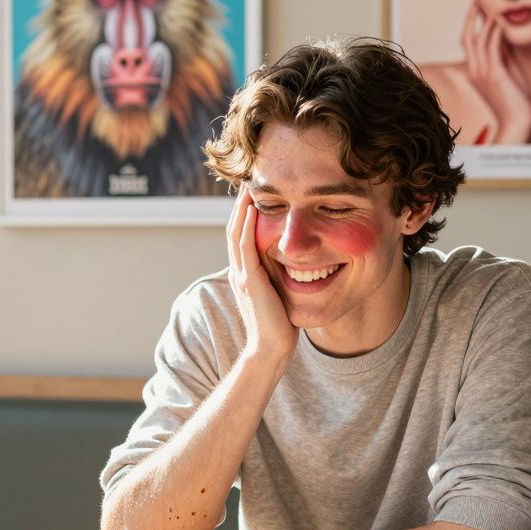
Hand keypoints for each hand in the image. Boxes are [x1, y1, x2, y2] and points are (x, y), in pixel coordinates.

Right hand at [227, 188, 297, 362]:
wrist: (271, 349)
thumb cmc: (280, 325)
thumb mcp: (280, 292)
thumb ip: (281, 276)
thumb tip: (296, 261)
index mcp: (245, 272)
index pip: (242, 235)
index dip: (246, 213)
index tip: (257, 192)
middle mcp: (239, 270)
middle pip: (234, 228)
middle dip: (241, 204)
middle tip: (251, 180)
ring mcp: (241, 275)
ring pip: (235, 232)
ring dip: (241, 208)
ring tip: (249, 185)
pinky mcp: (249, 281)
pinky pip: (244, 246)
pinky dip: (246, 225)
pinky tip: (252, 208)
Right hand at [461, 4, 530, 143]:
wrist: (518, 122)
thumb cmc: (517, 101)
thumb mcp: (509, 73)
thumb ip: (505, 56)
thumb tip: (507, 38)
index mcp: (476, 72)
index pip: (469, 43)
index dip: (472, 24)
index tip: (479, 8)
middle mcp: (475, 71)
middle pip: (467, 38)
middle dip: (472, 17)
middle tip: (478, 0)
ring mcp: (483, 73)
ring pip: (478, 40)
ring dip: (484, 20)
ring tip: (490, 5)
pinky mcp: (495, 75)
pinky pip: (492, 47)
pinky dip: (495, 32)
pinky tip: (501, 21)